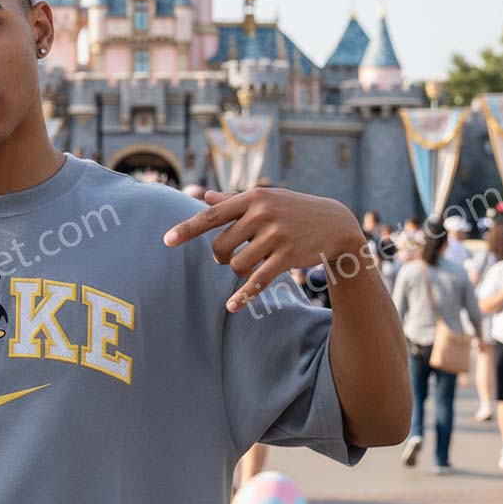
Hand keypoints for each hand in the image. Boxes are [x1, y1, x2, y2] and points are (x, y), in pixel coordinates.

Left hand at [163, 187, 365, 311]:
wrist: (336, 223)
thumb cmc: (292, 209)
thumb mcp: (266, 199)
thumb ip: (233, 201)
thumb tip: (204, 196)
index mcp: (252, 198)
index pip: (212, 215)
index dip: (187, 229)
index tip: (166, 241)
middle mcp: (263, 214)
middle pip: (220, 246)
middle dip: (220, 257)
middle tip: (227, 257)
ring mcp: (276, 236)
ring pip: (237, 265)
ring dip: (237, 271)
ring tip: (249, 266)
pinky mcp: (288, 257)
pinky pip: (258, 280)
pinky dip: (244, 295)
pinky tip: (232, 306)